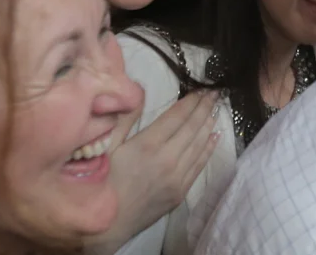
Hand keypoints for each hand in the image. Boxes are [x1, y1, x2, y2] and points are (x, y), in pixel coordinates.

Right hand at [105, 91, 220, 238]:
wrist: (104, 225)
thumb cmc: (99, 182)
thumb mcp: (105, 146)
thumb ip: (124, 119)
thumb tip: (138, 91)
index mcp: (147, 145)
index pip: (177, 116)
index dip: (191, 101)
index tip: (202, 88)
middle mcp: (167, 159)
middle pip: (192, 128)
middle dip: (204, 108)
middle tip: (215, 93)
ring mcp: (177, 177)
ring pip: (199, 145)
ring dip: (209, 125)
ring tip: (216, 109)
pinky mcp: (180, 192)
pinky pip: (199, 165)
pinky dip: (209, 149)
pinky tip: (215, 137)